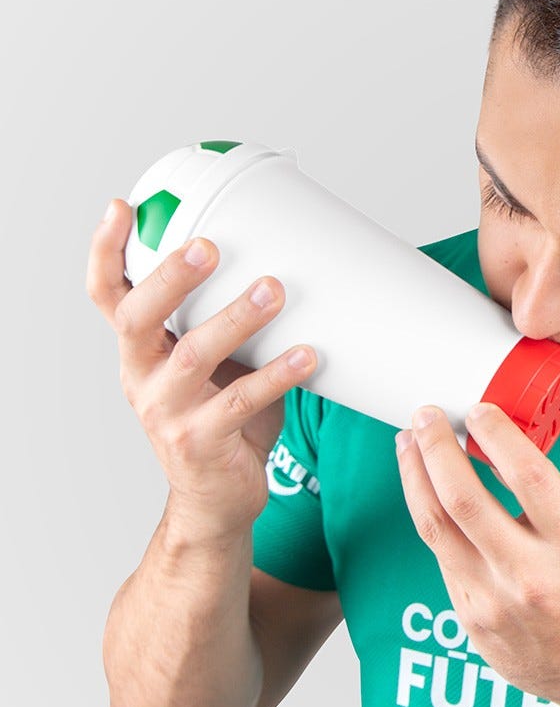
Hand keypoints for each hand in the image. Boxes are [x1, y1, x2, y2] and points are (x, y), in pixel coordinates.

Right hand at [86, 199, 317, 541]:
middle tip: (209, 246)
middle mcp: (141, 378)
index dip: (106, 253)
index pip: (107, 296)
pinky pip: (240, 403)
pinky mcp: (200, 442)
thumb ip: (230, 320)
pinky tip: (307, 356)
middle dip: (171, 279)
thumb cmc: (222, 418)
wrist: (217, 498)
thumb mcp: (216, 363)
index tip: (122, 209)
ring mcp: (166, 413)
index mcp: (140, 351)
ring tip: (272, 290)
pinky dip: (276, 375)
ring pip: (192, 358)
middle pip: (138, 319)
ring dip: (234, 320)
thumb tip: (285, 257)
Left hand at [396, 403, 559, 706]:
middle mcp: (530, 575)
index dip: (496, 434)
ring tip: (409, 447)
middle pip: (462, 499)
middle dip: (435, 449)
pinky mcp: (471, 623)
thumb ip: (548, 494)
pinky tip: (431, 498)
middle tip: (425, 417)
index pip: (527, 475)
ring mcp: (495, 604)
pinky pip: (444, 562)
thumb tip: (499, 450)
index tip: (478, 409)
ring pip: (435, 529)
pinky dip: (436, 522)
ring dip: (415, 479)